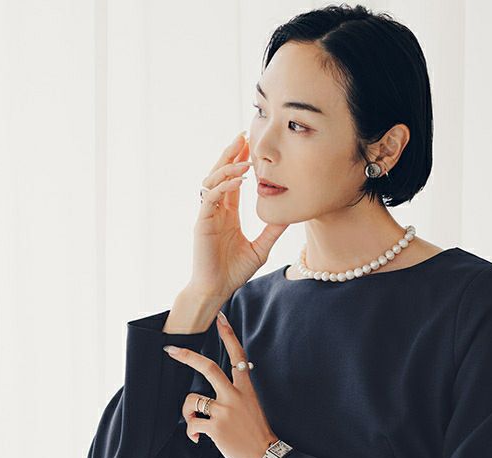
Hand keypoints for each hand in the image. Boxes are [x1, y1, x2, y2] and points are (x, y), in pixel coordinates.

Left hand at [163, 310, 277, 457]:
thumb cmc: (258, 436)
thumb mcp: (253, 409)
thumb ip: (236, 397)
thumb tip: (211, 399)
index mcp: (246, 390)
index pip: (238, 356)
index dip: (229, 335)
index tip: (220, 319)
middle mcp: (235, 396)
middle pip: (208, 368)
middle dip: (187, 357)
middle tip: (171, 350)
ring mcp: (225, 411)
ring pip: (192, 400)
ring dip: (187, 413)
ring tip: (195, 426)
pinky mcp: (216, 428)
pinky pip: (193, 423)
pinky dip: (192, 432)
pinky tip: (200, 439)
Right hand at [190, 132, 289, 300]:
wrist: (217, 289)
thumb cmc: (234, 271)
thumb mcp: (261, 247)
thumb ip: (272, 230)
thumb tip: (289, 215)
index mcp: (228, 213)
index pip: (233, 181)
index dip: (241, 162)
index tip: (252, 147)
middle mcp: (216, 210)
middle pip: (220, 173)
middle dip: (231, 154)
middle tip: (243, 135)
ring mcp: (208, 215)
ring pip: (213, 180)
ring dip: (227, 167)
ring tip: (243, 157)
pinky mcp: (202, 223)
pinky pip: (211, 198)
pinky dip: (223, 186)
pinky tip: (237, 180)